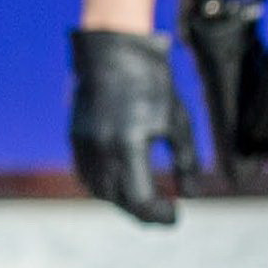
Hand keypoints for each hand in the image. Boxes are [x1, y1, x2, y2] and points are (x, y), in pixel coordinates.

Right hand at [69, 27, 195, 224]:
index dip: (159, 215)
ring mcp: (84, 144)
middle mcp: (102, 149)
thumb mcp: (178, 123)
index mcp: (129, 146)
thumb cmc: (152, 84)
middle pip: (119, 201)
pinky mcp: (76, 138)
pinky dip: (104, 187)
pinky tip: (122, 183)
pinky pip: (87, 175)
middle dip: (143, 212)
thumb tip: (191, 196)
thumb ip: (186, 163)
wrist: (114, 52)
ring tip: (145, 199)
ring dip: (122, 201)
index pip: (140, 200)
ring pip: (100, 191)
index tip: (176, 214)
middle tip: (164, 212)